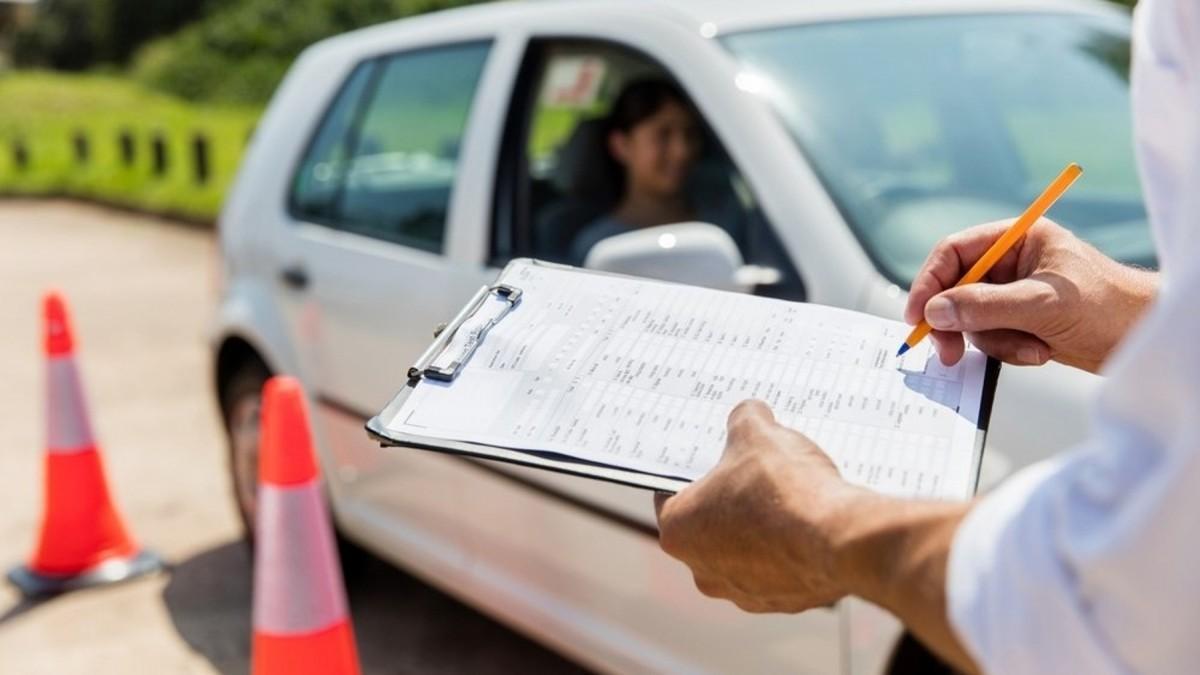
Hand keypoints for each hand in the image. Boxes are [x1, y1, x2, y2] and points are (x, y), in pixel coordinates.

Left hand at [655, 400, 977, 670]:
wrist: (841, 539)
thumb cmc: (785, 489)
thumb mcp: (757, 433)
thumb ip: (745, 419)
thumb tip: (750, 414)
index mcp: (678, 531)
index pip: (671, 493)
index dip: (694, 470)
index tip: (713, 456)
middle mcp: (702, 570)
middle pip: (709, 524)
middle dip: (731, 497)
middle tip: (755, 470)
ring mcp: (743, 592)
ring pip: (745, 549)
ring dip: (761, 526)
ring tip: (789, 495)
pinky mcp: (782, 601)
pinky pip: (780, 567)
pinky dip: (790, 548)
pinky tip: (809, 522)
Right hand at [905, 219, 1156, 372]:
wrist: (1145, 339)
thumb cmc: (1108, 307)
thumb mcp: (1041, 304)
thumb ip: (984, 305)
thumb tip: (935, 311)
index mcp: (1018, 239)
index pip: (955, 253)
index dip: (930, 282)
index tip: (918, 316)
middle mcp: (1012, 263)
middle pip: (956, 289)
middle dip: (957, 322)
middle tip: (948, 352)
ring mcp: (1015, 293)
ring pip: (972, 319)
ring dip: (995, 341)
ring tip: (1031, 348)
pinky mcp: (1021, 321)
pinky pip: (991, 337)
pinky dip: (1009, 350)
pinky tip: (1040, 351)